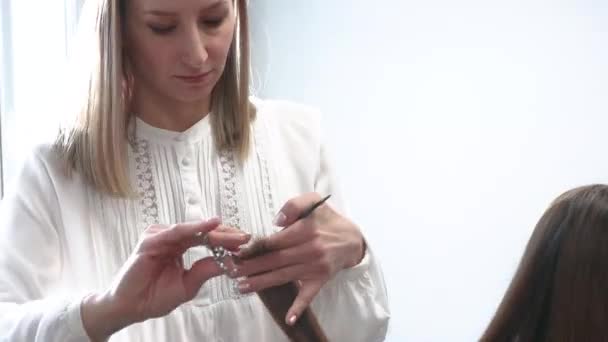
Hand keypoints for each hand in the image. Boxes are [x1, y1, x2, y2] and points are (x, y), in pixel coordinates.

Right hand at [81, 218, 249, 340]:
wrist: (130, 307)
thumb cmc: (154, 296)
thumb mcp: (188, 284)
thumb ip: (206, 270)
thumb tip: (231, 261)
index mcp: (179, 246)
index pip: (207, 240)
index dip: (227, 241)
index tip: (248, 243)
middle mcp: (170, 238)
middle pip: (203, 233)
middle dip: (227, 235)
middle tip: (247, 237)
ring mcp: (160, 236)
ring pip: (193, 231)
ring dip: (216, 232)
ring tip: (235, 235)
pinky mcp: (150, 240)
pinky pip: (176, 232)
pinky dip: (194, 228)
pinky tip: (209, 226)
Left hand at [235, 193, 364, 325]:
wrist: (352, 239)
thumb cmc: (327, 219)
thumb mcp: (313, 201)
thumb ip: (293, 206)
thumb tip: (276, 221)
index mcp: (305, 230)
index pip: (274, 241)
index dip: (254, 247)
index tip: (237, 252)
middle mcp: (310, 250)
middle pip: (275, 260)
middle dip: (251, 267)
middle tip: (231, 271)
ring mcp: (315, 267)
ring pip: (284, 276)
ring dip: (262, 283)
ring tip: (242, 287)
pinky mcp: (320, 280)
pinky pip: (309, 295)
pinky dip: (299, 307)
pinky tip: (288, 318)